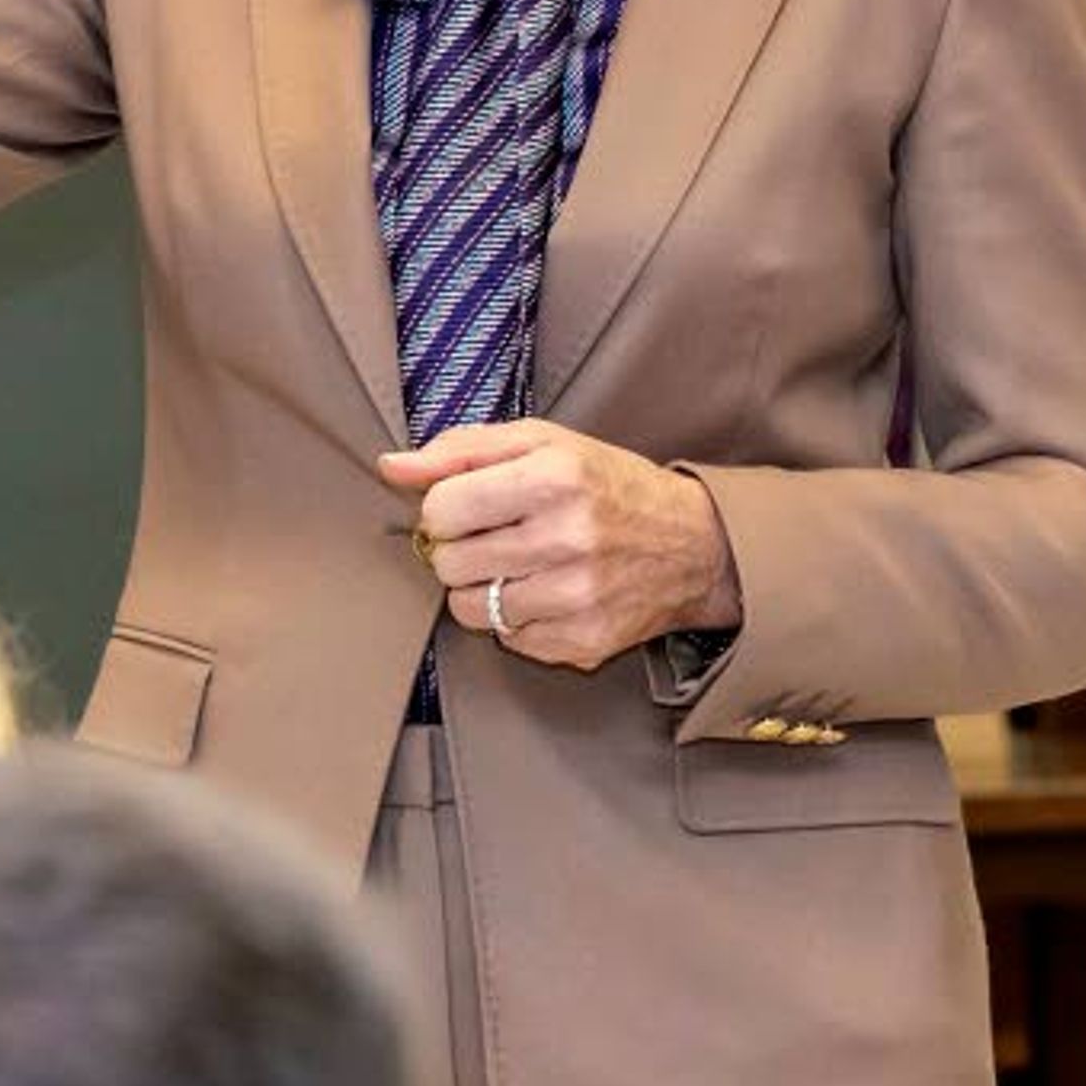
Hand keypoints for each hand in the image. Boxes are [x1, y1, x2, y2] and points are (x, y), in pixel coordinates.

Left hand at [378, 420, 741, 672]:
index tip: (467, 506)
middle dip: (459, 549)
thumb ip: (460, 450)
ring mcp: (576, 597)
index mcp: (553, 477)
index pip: (440, 509)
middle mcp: (566, 539)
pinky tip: (546, 593)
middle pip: (448, 562)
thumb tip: (390, 467)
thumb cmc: (608, 485)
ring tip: (519, 565)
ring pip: (469, 609)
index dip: (443, 508)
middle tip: (493, 537)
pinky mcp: (583, 642)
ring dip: (482, 588)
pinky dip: (515, 619)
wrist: (694, 545)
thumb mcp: (543, 443)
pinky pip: (507, 639)